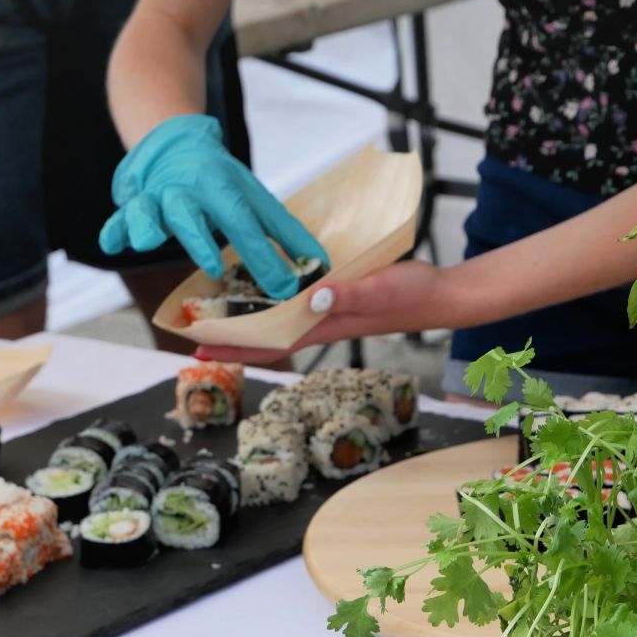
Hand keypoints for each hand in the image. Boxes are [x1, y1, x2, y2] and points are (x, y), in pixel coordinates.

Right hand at [99, 114, 327, 298]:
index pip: (246, 224)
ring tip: (149, 240)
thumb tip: (323, 265)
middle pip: (193, 214)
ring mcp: (158, 196)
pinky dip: (115, 229)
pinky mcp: (134, 203)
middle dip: (200, 239)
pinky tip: (111, 243)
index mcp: (224, 188)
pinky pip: (121, 218)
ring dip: (149, 225)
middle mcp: (189, 190)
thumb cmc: (222, 182)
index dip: (264, 257)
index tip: (284, 288)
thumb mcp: (256, 199)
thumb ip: (285, 233)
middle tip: (210, 266)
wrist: (175, 143)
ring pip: (150, 210)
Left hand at [193, 260, 453, 363]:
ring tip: (221, 319)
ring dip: (251, 325)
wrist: (440, 296)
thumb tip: (313, 299)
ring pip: (280, 325)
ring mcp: (331, 314)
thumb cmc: (412, 294)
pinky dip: (275, 306)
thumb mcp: (379, 289)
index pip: (271, 342)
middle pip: (268, 339)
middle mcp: (322, 323)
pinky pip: (298, 308)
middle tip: (196, 339)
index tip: (201, 347)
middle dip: (233, 342)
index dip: (236, 347)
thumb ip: (348, 294)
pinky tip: (267, 295)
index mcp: (326, 325)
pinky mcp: (340, 300)